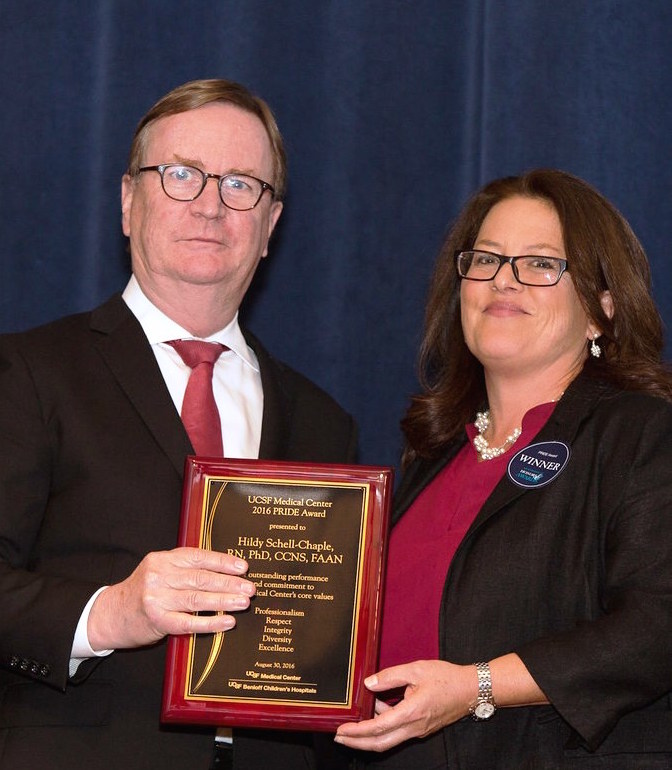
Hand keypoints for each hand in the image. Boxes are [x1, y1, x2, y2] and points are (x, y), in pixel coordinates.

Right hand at [87, 547, 255, 649]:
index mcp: (163, 559)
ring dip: (225, 601)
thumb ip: (185, 568)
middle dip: (229, 583)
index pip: (199, 557)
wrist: (110, 614)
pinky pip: (189, 622)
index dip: (223, 562)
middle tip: (250, 588)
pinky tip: (227, 622)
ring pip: (198, 599)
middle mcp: (159, 575)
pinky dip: (211, 622)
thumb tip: (224, 571)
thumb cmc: (142, 592)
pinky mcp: (157, 620)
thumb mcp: (160, 571)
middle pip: (201, 578)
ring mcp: (157, 598)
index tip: (243, 568)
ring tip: (243, 602)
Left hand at [334, 660, 475, 752]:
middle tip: (339, 736)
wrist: (471, 690)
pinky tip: (378, 709)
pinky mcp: (421, 728)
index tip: (341, 729)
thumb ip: (390, 676)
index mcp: (412, 712)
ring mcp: (418, 730)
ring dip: (369, 734)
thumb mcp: (416, 669)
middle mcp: (414, 727)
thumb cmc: (446, 677)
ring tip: (356, 717)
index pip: (378, 727)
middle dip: (357, 742)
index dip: (357, 731)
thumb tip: (369, 683)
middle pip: (379, 743)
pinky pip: (397, 732)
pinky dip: (383, 726)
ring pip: (388, 740)